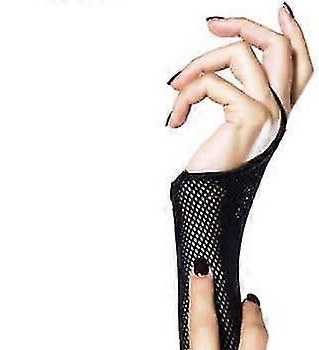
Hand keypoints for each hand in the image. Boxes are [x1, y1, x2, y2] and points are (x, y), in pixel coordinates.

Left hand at [167, 7, 312, 170]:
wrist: (209, 205)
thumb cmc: (214, 174)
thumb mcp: (230, 131)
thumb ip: (237, 100)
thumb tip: (216, 71)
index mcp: (279, 115)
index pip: (301, 66)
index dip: (295, 35)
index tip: (280, 10)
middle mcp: (280, 112)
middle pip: (278, 47)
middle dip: (244, 25)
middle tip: (211, 25)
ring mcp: (269, 112)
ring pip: (239, 54)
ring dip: (198, 63)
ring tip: (175, 87)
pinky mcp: (250, 116)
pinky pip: (212, 82)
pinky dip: (184, 98)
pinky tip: (174, 120)